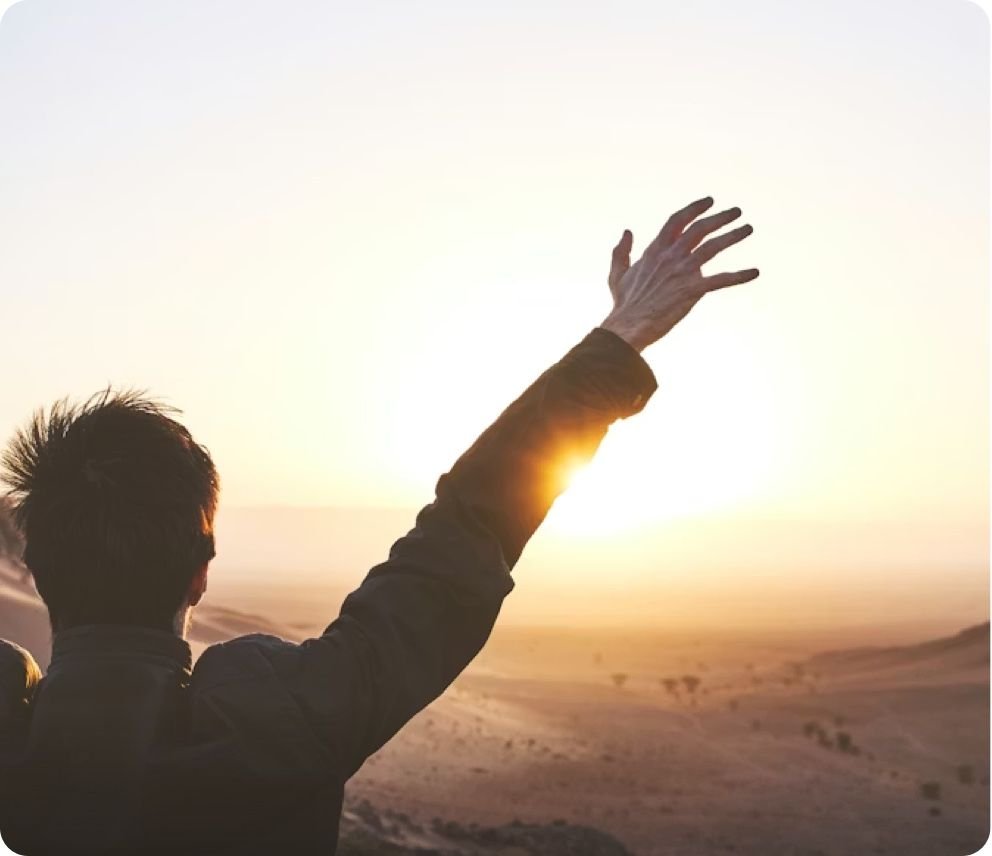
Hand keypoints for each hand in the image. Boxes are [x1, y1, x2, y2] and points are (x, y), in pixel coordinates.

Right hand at [600, 196, 758, 351]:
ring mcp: (683, 272)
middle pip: (700, 229)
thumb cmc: (624, 304)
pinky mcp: (693, 290)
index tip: (709, 201)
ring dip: (733, 236)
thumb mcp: (617, 274)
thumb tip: (626, 232)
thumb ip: (622, 252)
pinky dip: (739, 275)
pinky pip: (721, 279)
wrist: (629, 325)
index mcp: (655, 250)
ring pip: (713, 247)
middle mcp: (671, 256)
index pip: (677, 221)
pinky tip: (755, 272)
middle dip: (720, 217)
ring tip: (748, 229)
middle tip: (737, 211)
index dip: (694, 208)